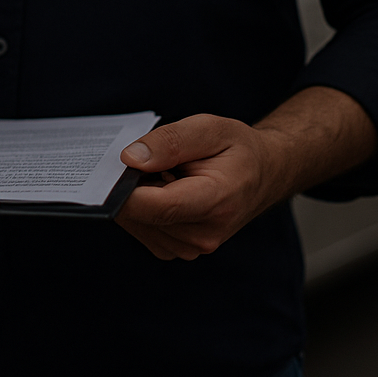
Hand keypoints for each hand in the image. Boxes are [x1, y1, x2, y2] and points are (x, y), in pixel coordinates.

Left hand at [115, 115, 291, 260]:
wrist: (265, 173)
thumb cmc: (237, 149)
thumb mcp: (208, 128)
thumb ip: (169, 142)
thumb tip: (130, 159)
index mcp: (216, 203)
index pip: (156, 207)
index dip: (125, 189)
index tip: (112, 167)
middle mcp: (203, 234)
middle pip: (139, 213)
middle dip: (130, 185)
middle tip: (150, 160)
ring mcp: (191, 246)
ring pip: (134, 221)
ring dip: (137, 196)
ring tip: (165, 174)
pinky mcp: (178, 248)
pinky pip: (141, 227)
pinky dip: (142, 207)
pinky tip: (161, 189)